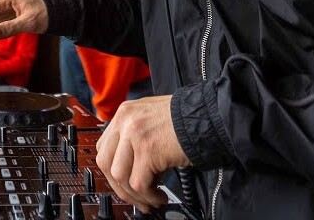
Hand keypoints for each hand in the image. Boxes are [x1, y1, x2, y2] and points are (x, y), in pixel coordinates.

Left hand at [95, 95, 189, 213]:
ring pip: (120, 177)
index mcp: (125, 113)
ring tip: (152, 200)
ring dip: (136, 195)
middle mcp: (126, 121)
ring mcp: (135, 135)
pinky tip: (160, 196)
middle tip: (136, 199)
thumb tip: (131, 166)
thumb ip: (136, 135)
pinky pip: (139, 184)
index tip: (122, 183)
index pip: (104, 147)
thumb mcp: (152, 118)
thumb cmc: (188, 118)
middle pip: (107, 163)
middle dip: (120, 187)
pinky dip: (149, 196)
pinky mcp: (148, 150)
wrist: (209, 116)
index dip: (112, 170)